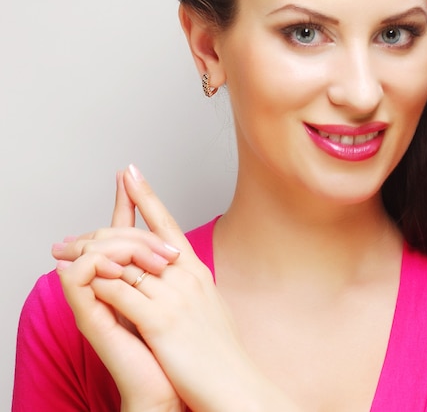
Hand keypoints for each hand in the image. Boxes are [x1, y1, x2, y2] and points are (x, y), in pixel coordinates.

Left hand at [56, 165, 298, 411]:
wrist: (234, 383)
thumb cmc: (219, 351)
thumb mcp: (207, 306)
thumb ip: (186, 286)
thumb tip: (168, 273)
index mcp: (195, 271)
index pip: (167, 223)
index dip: (147, 195)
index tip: (131, 172)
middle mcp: (185, 275)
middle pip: (136, 240)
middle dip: (98, 234)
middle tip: (67, 237)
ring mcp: (174, 295)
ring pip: (123, 262)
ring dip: (89, 258)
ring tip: (63, 255)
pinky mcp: (160, 320)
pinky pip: (121, 292)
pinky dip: (99, 283)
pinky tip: (81, 279)